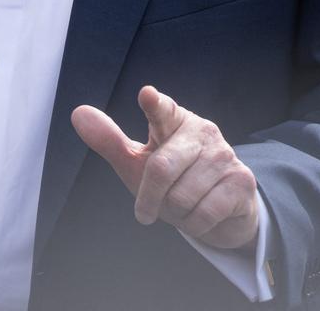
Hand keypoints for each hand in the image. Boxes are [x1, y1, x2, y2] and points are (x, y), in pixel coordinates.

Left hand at [71, 85, 258, 249]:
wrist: (218, 210)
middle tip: (147, 209)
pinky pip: (205, 213)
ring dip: (175, 213)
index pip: (162, 109)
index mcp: (173, 119)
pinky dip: (194, 224)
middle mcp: (202, 130)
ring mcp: (224, 154)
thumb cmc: (170, 178)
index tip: (146, 95)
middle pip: (160, 168)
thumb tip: (77, 113)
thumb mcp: (135, 161)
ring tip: (181, 206)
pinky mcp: (242, 181)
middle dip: (148, 197)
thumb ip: (108, 139)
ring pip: (182, 196)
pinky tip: (200, 215)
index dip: (154, 104)